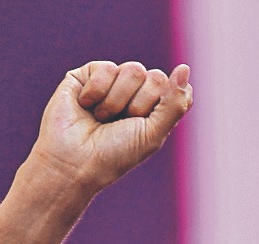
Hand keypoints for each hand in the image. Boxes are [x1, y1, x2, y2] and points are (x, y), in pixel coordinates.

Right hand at [28, 61, 192, 192]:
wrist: (73, 161)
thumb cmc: (115, 154)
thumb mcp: (154, 133)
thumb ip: (175, 103)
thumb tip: (184, 68)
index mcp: (156, 108)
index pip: (176, 88)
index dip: (161, 106)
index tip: (143, 125)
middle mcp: (136, 92)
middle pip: (157, 78)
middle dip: (139, 106)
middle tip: (120, 124)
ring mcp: (113, 82)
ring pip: (134, 70)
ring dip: (117, 101)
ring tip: (101, 117)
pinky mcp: (88, 74)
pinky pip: (107, 68)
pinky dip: (97, 91)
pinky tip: (85, 105)